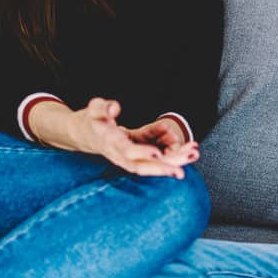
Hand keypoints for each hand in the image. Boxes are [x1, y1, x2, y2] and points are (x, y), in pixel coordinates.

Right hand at [72, 99, 194, 178]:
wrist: (84, 135)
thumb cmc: (92, 119)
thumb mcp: (93, 109)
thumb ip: (103, 108)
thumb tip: (115, 107)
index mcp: (110, 142)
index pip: (126, 152)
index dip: (142, 154)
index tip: (158, 154)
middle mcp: (120, 155)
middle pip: (141, 167)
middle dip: (162, 168)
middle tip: (182, 171)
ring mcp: (128, 159)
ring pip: (151, 166)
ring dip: (172, 163)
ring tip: (193, 153)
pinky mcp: (136, 157)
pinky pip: (154, 160)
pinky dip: (171, 156)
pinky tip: (188, 150)